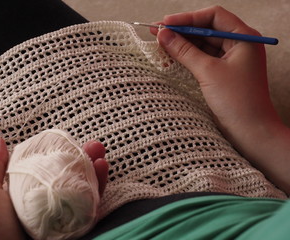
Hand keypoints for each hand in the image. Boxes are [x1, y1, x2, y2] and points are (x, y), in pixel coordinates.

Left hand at [0, 137, 108, 239]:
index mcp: (27, 193)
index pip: (50, 168)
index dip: (63, 153)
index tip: (71, 141)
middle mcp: (48, 203)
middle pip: (71, 177)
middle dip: (84, 158)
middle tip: (93, 146)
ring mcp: (62, 216)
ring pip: (84, 190)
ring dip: (95, 170)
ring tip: (100, 155)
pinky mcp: (74, 228)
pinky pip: (90, 208)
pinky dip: (99, 189)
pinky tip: (101, 172)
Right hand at [152, 6, 289, 193]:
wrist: (250, 131)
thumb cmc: (237, 101)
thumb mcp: (208, 72)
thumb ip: (185, 51)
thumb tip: (164, 35)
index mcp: (244, 37)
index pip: (213, 16)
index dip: (188, 18)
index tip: (166, 23)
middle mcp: (239, 44)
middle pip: (206, 29)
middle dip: (182, 30)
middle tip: (157, 31)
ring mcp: (230, 59)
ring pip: (203, 44)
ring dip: (182, 43)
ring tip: (160, 42)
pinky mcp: (222, 72)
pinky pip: (203, 58)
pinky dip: (188, 56)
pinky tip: (172, 55)